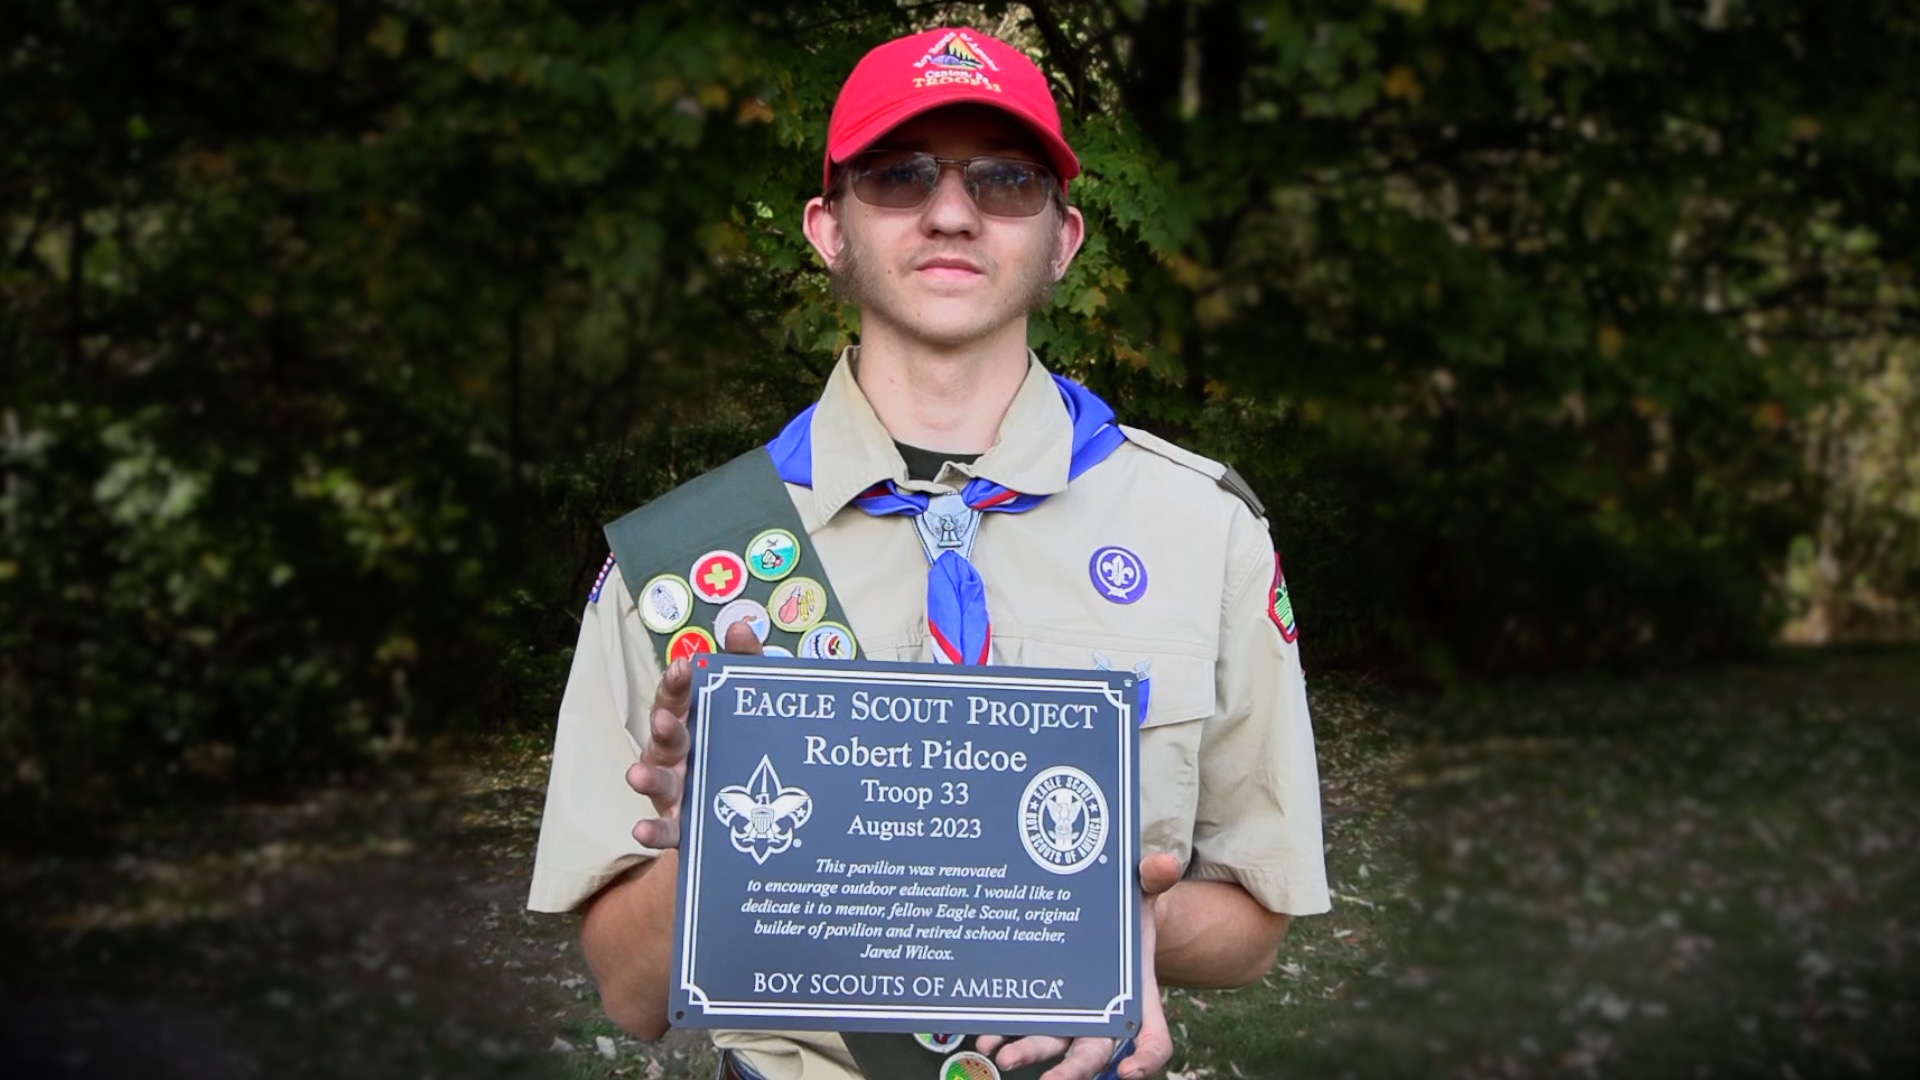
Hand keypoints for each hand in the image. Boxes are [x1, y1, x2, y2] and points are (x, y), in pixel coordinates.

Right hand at [626, 620, 762, 849]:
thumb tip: (742, 627)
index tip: (683, 667)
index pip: (678, 697)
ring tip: (637, 775)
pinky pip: (665, 831)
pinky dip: (651, 832)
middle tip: (666, 717)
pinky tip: (643, 832)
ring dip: (646, 777)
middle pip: (665, 737)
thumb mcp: (751, 704)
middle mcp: (676, 753)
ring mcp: (675, 790)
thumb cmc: (744, 743)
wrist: (766, 805)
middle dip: (664, 726)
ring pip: (657, 782)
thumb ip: (747, 665)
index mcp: (691, 720)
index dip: (677, 683)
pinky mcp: (682, 827)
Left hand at [974, 853, 1182, 1079]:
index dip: (1144, 1060)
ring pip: (1054, 1044)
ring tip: (1004, 1057)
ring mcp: (1070, 1012)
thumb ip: (1152, 877)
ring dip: (1029, 1052)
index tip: (1127, 1071)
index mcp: (1136, 995)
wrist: (1098, 910)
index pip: (1152, 1040)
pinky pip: (1023, 1025)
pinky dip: (1004, 1033)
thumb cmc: (1125, 908)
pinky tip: (985, 1037)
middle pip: (1094, 1054)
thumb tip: (1164, 863)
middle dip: (1073, 1071)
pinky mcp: (1041, 1004)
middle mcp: (1103, 1012)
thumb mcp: (1140, 890)